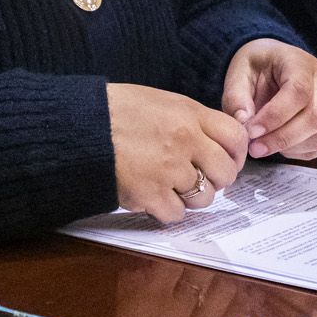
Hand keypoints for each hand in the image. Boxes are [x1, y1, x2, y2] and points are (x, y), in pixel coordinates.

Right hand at [107, 83, 246, 223]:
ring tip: (170, 186)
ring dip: (191, 197)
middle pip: (225, 173)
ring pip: (204, 199)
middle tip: (198, 178)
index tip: (227, 161)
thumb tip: (214, 143)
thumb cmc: (117, 110)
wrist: (81, 125)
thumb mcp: (162, 102)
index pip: (236, 138)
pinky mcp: (150, 193)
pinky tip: (153, 196)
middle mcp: (185, 141)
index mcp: (190, 114)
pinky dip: (166, 210)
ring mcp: (168, 169)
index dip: (236, 154)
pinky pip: (176, 214)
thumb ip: (192, 121)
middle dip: (215, 180)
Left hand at [221, 38, 316, 159]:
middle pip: (315, 116)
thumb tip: (244, 124)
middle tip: (254, 148)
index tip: (251, 131)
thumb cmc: (257, 67)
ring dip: (288, 147)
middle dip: (282, 138)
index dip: (275, 116)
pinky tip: (275, 144)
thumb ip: (236, 96)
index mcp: (301, 63)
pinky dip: (294, 151)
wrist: (272, 65)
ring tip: (260, 146)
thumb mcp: (238, 72)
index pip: (298, 91)